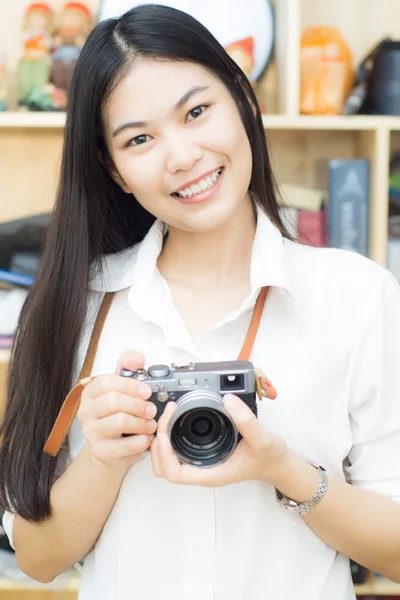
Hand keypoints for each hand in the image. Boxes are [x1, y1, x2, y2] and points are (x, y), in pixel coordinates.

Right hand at [77, 350, 156, 470]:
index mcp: (90, 393)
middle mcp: (86, 412)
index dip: (130, 385)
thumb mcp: (122, 390)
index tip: (147, 391)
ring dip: (141, 423)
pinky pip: (124, 446)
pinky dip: (140, 442)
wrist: (110, 449)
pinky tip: (146, 439)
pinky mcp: (100, 451)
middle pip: (113, 401)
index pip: (106, 382)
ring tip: (151, 425)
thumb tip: (136, 356)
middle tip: (152, 410)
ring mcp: (91, 433)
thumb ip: (128, 369)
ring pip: (119, 422)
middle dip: (138, 405)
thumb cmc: (116, 415)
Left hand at [150, 394, 287, 486]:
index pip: (174, 473)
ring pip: (167, 460)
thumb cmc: (269, 457)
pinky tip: (175, 419)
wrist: (278, 463)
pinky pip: (177, 450)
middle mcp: (202, 470)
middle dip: (158, 444)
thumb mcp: (262, 439)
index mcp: (210, 473)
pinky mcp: (203, 454)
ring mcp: (201, 463)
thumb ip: (246, 421)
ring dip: (161, 441)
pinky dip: (169, 437)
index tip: (166, 431)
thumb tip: (228, 400)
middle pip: (164, 467)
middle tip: (166, 417)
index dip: (163, 453)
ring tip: (167, 417)